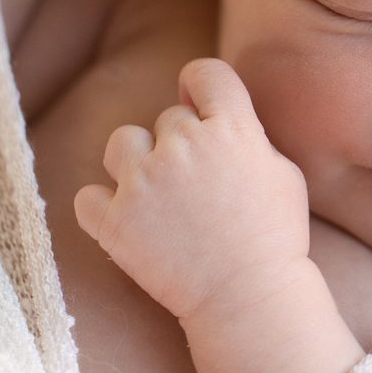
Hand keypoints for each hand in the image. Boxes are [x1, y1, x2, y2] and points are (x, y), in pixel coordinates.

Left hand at [74, 58, 309, 319]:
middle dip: (182, 142)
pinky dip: (103, 206)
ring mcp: (144, 183)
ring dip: (137, 161)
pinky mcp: (114, 222)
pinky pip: (88, 196)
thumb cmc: (276, 236)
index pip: (204, 73)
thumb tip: (218, 116)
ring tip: (158, 193)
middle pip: (169, 116)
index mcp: (231, 129)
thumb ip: (249, 136)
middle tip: (200, 182)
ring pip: (122, 143)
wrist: (249, 299)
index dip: (201, 86)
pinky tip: (128, 220)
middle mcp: (183, 146)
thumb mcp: (283, 171)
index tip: (201, 106)